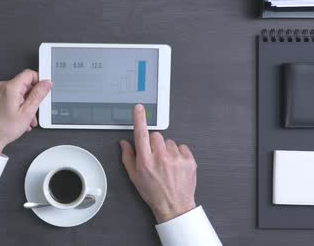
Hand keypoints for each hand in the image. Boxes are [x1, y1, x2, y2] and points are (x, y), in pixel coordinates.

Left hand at [0, 70, 51, 154]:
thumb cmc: (4, 129)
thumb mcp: (28, 112)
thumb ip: (38, 95)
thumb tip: (46, 83)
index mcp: (9, 88)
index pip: (29, 74)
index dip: (39, 81)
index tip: (44, 89)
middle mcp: (1, 86)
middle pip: (24, 84)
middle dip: (32, 97)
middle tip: (35, 109)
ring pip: (18, 92)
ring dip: (25, 103)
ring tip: (27, 117)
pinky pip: (10, 95)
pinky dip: (17, 104)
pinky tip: (19, 116)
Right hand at [120, 104, 197, 223]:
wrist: (174, 206)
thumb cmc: (154, 193)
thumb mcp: (134, 177)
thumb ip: (128, 157)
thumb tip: (124, 143)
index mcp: (145, 161)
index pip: (141, 134)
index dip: (139, 119)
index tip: (139, 108)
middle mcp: (161, 158)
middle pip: (156, 136)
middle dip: (154, 143)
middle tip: (154, 156)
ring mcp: (176, 159)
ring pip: (169, 141)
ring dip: (166, 149)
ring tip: (166, 163)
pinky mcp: (188, 160)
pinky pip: (182, 147)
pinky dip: (178, 153)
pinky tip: (175, 164)